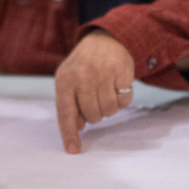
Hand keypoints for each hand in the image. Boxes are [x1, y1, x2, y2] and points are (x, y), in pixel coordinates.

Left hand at [53, 30, 136, 154]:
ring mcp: (103, 74)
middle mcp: (82, 76)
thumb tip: (78, 127)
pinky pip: (124, 101)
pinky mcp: (122, 72)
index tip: (73, 150)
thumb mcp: (69, 79)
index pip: (65, 113)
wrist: (105, 38)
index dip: (69, 133)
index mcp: (65, 80)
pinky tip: (116, 87)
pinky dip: (122, 99)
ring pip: (109, 111)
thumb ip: (70, 103)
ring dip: (109, 108)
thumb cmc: (84, 64)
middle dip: (94, 114)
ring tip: (105, 92)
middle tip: (95, 100)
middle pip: (91, 116)